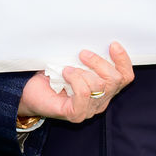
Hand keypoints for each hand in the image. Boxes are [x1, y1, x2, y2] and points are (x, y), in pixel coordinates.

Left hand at [17, 43, 133, 123]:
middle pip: (115, 80)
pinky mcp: (75, 114)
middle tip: (82, 54)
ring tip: (68, 68)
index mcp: (105, 89)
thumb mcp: (74, 62)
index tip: (112, 44)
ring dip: (83, 72)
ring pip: (100, 85)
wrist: (29, 93)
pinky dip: (75, 80)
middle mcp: (101, 102)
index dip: (123, 60)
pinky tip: (65, 74)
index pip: (125, 77)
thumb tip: (95, 41)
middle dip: (99, 62)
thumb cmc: (52, 77)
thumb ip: (88, 58)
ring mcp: (89, 110)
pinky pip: (84, 94)